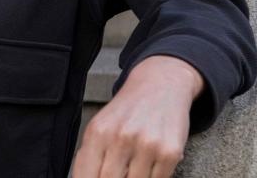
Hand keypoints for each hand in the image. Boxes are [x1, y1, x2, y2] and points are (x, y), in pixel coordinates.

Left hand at [72, 55, 203, 177]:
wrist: (159, 86)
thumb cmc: (126, 112)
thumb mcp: (100, 126)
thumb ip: (89, 155)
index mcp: (97, 133)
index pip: (86, 175)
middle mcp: (120, 138)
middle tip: (118, 173)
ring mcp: (146, 145)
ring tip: (132, 167)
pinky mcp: (169, 152)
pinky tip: (150, 166)